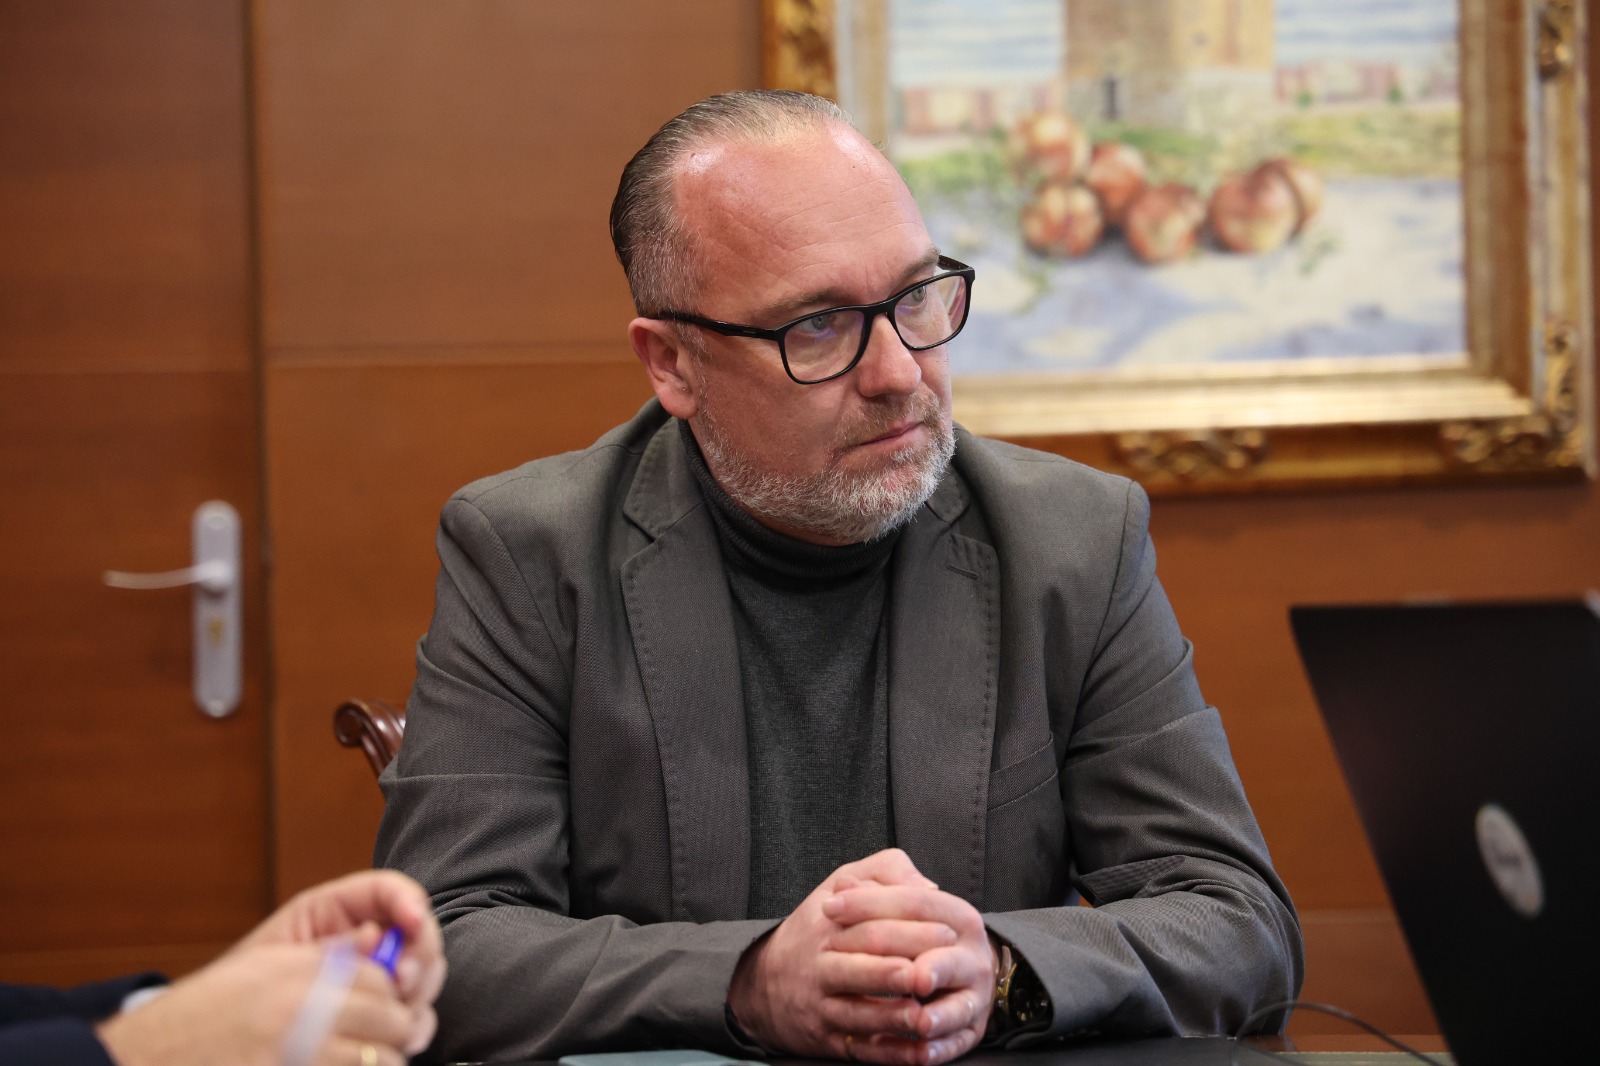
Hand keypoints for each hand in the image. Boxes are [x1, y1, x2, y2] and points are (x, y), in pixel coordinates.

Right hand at [97, 942, 411, 1065]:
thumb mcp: (258, 968)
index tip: (387, 1003)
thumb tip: (376, 940)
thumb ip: (322, 956)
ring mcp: (299, 1053)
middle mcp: (300, 1010)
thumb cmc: (198, 1018)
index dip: (389, 991)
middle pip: (389, 1016)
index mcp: (294, 971)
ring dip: (383, 1061)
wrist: (144, 1061)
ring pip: (381, 1059)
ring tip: (368, 1061)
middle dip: (396, 1028)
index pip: (378, 975)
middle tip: (389, 1038)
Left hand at [235, 869, 445, 1052]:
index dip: (408, 900)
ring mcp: (379, 974)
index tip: (413, 921)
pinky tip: (403, 1037)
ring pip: (426, 970)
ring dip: (421, 991)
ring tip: (400, 1016)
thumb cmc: (242, 989)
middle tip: (403, 981)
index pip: (387, 890)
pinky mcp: (382, 1010)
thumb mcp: (278, 957)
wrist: (225, 1035)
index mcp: (337, 911)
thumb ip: (326, 945)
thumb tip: (375, 937)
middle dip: (419, 954)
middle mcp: (366, 937)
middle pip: (418, 930)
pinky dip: (416, 1022)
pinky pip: (417, 1009)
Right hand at [727, 848, 985, 1064]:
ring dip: (892, 1016)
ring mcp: (822, 1007)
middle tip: (936, 971)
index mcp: (828, 927)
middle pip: (861, 967)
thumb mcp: (841, 883)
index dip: (910, 928)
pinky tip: (917, 1052)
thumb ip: (886, 871)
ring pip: (858, 1013)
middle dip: (900, 970)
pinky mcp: (826, 1040)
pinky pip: (859, 1050)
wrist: (763, 984)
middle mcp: (822, 967)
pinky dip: (889, 1054)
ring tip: (923, 1013)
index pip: (869, 925)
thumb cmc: (818, 929)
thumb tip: (928, 886)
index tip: (948, 932)